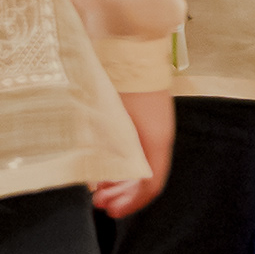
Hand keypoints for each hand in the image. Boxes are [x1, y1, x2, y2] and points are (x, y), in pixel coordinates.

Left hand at [95, 90, 174, 217]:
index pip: (150, 185)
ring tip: (98, 186)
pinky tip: (101, 163)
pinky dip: (118, 160)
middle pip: (145, 177)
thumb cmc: (124, 82)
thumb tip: (98, 177)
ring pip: (138, 163)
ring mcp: (148, 126)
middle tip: (100, 202)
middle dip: (122, 194)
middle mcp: (157, 137)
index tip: (111, 210)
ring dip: (119, 179)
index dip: (131, 202)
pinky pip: (133, 148)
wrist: (129, 43)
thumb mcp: (114, 123)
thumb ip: (111, 153)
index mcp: (156, 142)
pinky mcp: (137, 115)